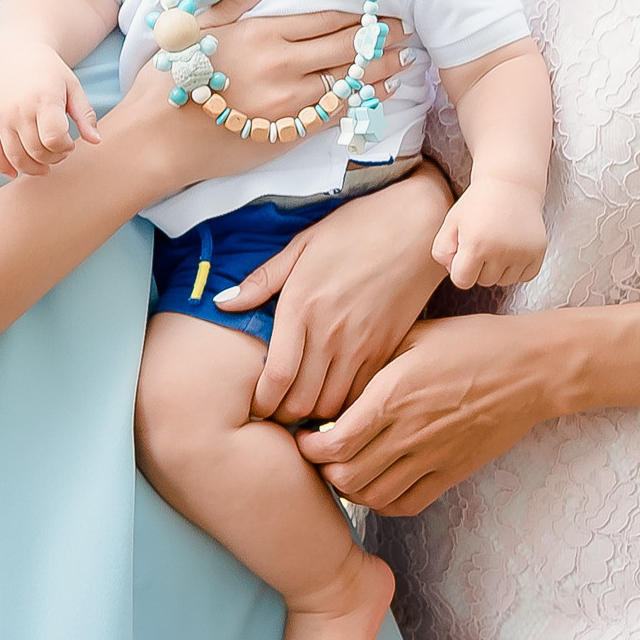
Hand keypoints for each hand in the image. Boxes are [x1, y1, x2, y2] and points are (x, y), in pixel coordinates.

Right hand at [0, 45, 98, 177]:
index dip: (65, 148)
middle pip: (36, 151)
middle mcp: (19, 109)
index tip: (70, 143)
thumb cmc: (50, 73)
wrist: (16, 55)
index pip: (54, 139)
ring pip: (16, 157)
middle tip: (59, 151)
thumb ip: (86, 115)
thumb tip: (96, 141)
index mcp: (44, 99)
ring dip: (33, 168)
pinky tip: (15, 173)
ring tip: (43, 163)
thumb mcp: (73, 87)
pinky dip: (2, 167)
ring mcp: (1, 117)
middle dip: (53, 159)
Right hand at [146, 0, 413, 186]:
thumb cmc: (171, 78)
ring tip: (407, 58)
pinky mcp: (289, 133)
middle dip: (382, 38)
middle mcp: (283, 66)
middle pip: (347, 48)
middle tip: (408, 29)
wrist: (157, 139)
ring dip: (382, 69)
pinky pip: (338, 114)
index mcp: (262, 33)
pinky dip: (365, 101)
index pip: (326, 19)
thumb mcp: (198, 23)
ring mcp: (289, 103)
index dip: (359, 14)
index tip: (382, 8)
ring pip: (350, 82)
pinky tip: (382, 92)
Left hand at [216, 163, 452, 422]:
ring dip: (313, 415)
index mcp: (302, 306)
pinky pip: (361, 395)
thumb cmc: (356, 228)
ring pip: (332, 406)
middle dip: (283, 415)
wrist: (418, 224)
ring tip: (302, 406)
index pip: (276, 377)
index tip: (254, 406)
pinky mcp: (388, 349)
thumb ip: (262, 279)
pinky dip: (344, 405)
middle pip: (301, 402)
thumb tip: (221, 302)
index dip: (261, 403)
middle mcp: (331, 332)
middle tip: (275, 411)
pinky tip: (334, 394)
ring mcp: (363, 345)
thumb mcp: (303, 244)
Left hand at [298, 314, 561, 515]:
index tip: (303, 436)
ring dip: (349, 489)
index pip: (334, 443)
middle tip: (317, 455)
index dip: (309, 448)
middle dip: (321, 471)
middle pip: (346, 477)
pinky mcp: (453, 473)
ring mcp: (432, 458)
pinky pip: (407, 504)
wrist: (531, 369)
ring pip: (372, 497)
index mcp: (394, 396)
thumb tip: (336, 378)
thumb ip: (375, 362)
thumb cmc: (473, 342)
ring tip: (343, 470)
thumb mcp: (415, 335)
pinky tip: (378, 483)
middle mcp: (409, 433)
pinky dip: (383, 502)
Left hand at [430, 179, 546, 290]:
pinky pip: (525, 277)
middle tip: (483, 242)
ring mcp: (522, 253)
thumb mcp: (451, 222)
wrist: (510, 184)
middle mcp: (501, 251)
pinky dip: (518, 268)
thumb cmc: (477, 204)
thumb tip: (454, 272)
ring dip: (499, 269)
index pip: (462, 281)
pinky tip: (513, 248)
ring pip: (504, 281)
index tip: (464, 253)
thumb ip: (441, 251)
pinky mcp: (538, 252)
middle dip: (479, 267)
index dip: (460, 269)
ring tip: (498, 244)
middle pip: (484, 282)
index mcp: (476, 244)